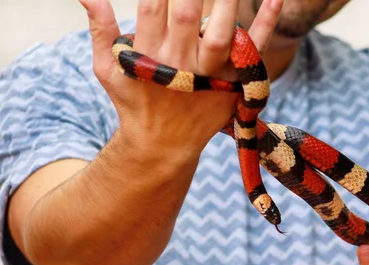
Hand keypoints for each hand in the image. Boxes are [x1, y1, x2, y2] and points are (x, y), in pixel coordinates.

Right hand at [78, 0, 282, 152]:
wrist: (163, 146)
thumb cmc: (135, 102)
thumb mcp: (109, 71)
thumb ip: (101, 30)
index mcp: (148, 56)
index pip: (153, 5)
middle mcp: (180, 64)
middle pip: (189, 14)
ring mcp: (210, 75)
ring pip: (223, 33)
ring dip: (228, 2)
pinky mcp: (234, 83)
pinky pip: (254, 52)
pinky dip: (267, 23)